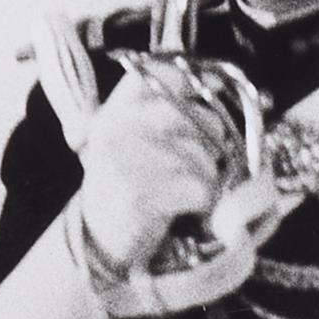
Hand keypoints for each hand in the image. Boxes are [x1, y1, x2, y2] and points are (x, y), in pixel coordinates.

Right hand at [73, 70, 240, 290]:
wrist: (95, 244)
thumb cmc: (125, 191)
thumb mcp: (132, 144)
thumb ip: (166, 115)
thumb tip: (223, 89)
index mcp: (116, 111)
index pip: (160, 74)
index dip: (196, 81)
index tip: (214, 95)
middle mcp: (118, 129)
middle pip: (199, 118)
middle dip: (214, 145)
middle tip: (200, 169)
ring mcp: (128, 160)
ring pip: (205, 157)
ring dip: (209, 180)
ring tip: (186, 196)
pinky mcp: (141, 194)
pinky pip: (201, 188)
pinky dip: (205, 204)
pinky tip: (187, 211)